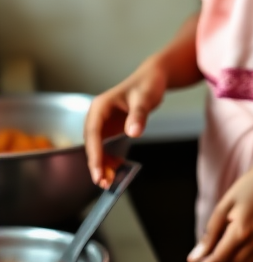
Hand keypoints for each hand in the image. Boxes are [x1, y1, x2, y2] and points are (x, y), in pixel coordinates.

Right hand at [85, 59, 167, 186]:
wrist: (152, 79)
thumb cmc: (147, 85)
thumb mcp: (145, 99)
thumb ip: (139, 115)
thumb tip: (133, 132)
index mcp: (99, 107)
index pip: (93, 134)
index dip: (94, 154)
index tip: (98, 172)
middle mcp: (96, 116)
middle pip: (92, 144)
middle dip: (97, 164)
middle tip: (104, 183)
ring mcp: (101, 123)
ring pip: (97, 148)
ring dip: (101, 164)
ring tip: (109, 182)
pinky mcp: (109, 128)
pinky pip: (105, 147)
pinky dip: (108, 158)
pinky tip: (116, 169)